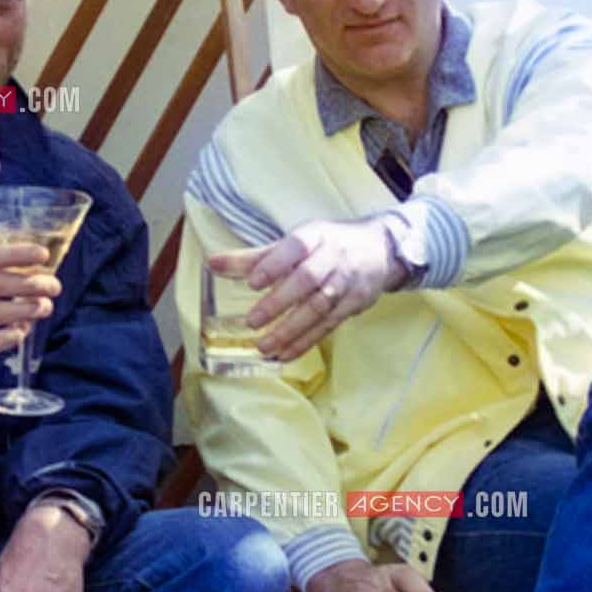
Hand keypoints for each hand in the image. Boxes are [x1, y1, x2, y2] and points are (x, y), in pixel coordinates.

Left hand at [212, 216, 400, 361]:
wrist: (379, 251)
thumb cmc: (326, 244)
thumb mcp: (294, 242)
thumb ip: (254, 256)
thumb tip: (212, 263)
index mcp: (315, 236)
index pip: (296, 247)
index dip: (275, 264)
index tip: (252, 282)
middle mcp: (333, 258)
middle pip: (308, 280)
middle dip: (279, 303)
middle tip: (252, 321)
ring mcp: (346, 284)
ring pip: (319, 308)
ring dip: (291, 330)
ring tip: (264, 346)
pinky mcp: (353, 306)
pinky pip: (329, 326)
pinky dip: (306, 342)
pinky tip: (285, 354)